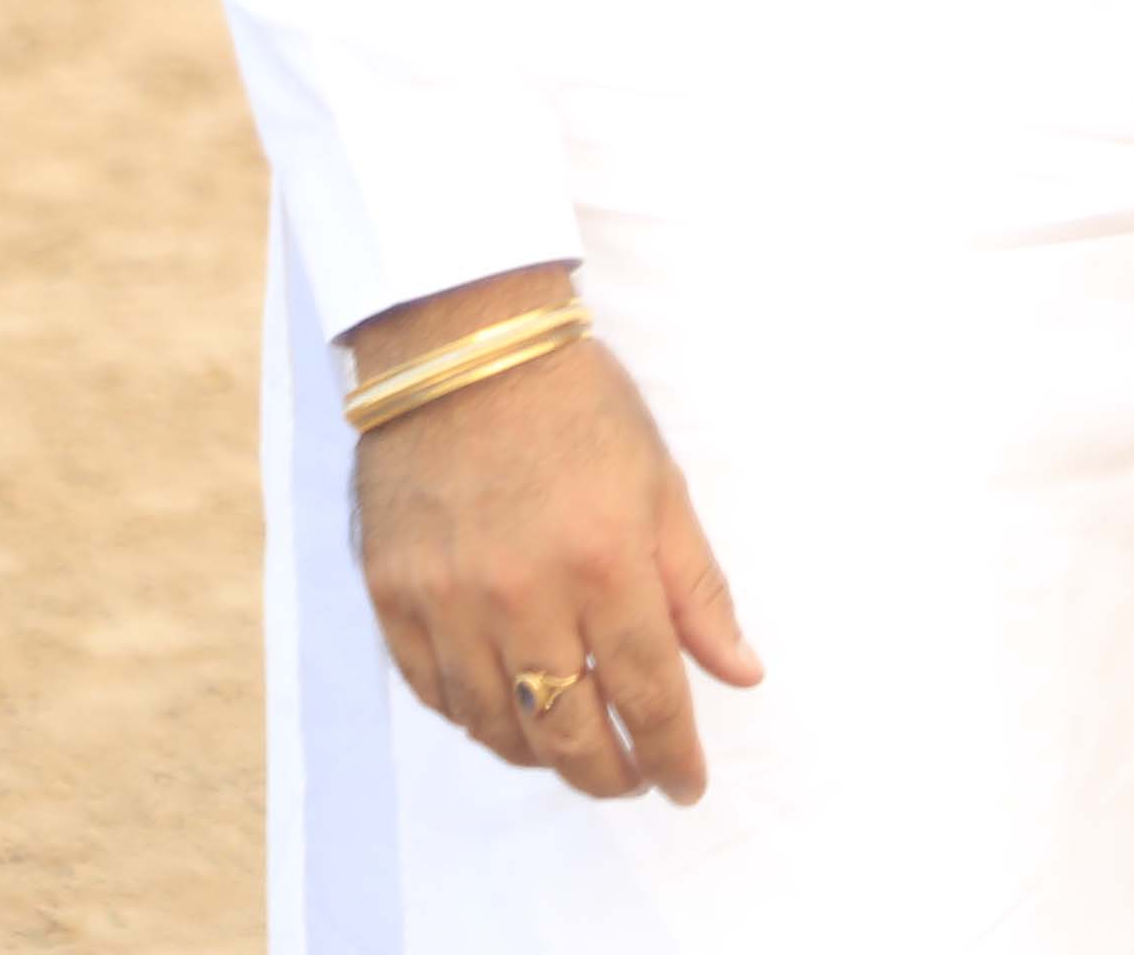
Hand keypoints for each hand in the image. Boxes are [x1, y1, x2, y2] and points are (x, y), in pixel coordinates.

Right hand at [344, 272, 761, 803]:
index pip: (646, 693)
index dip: (671, 752)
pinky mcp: (393, 597)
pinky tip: (507, 715)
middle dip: (609, 773)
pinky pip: (434, 693)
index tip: (686, 783)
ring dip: (542, 755)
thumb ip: (697, 591)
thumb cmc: (577, 409)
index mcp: (604, 563)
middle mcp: (522, 596)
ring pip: (496, 726)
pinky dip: (476, 719)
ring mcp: (448, 602)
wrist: (462, 350)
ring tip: (576, 751)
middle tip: (633, 778)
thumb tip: (740, 672)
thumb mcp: (660, 487)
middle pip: (567, 730)